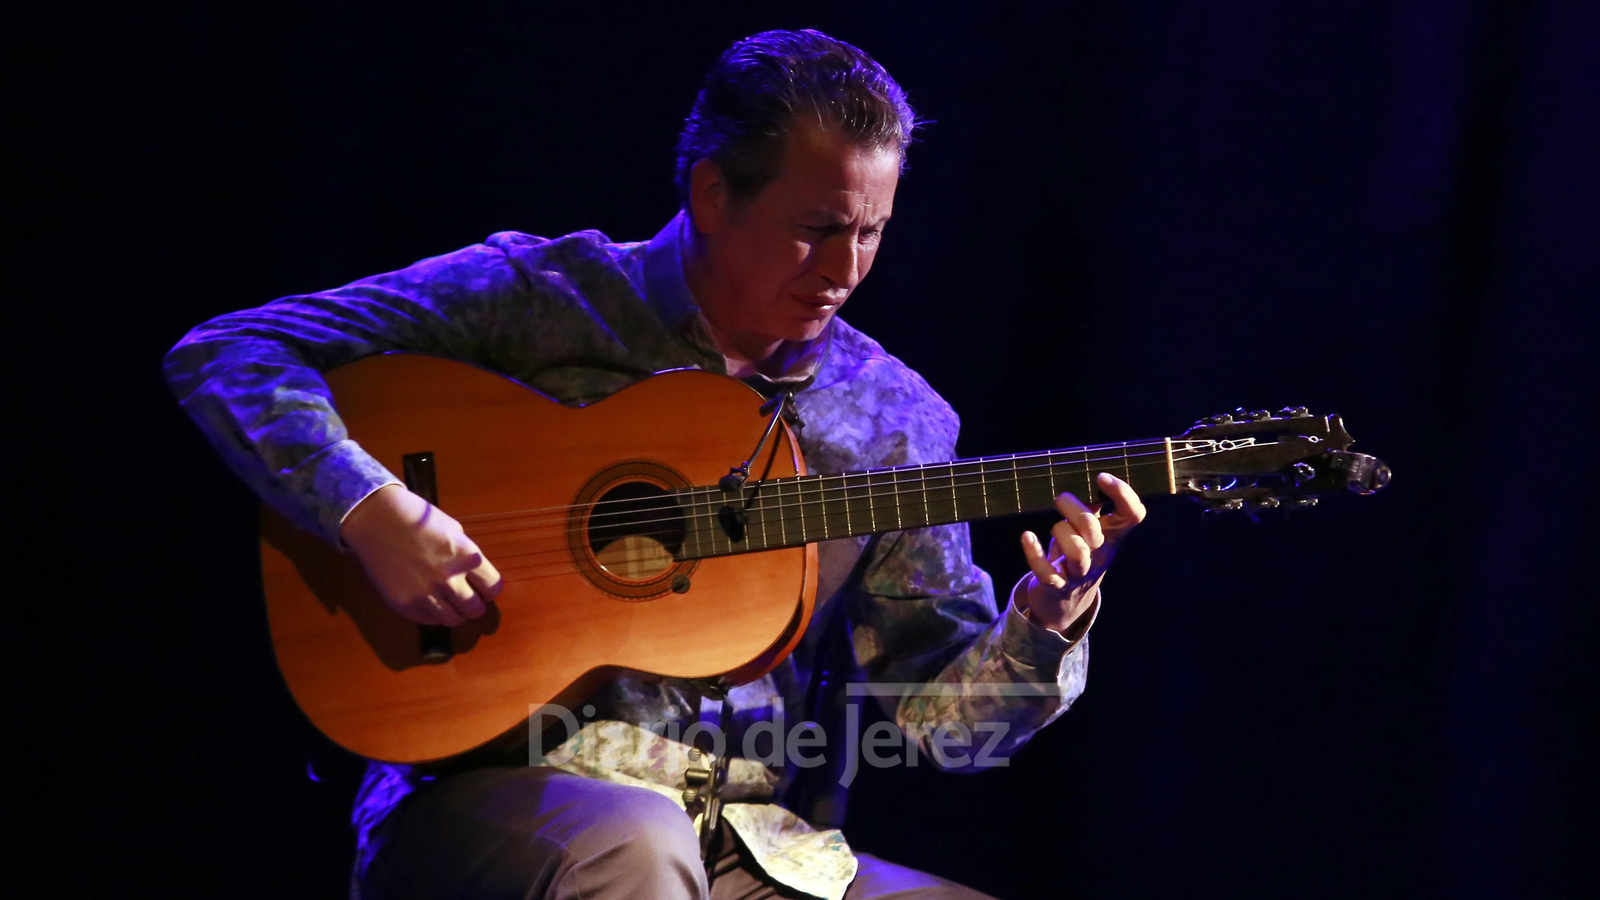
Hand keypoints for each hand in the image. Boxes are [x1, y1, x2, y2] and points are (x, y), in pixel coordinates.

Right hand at [339, 484, 502, 625]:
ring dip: (456, 615)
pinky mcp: (405, 603)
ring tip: (452, 607)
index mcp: (467, 557)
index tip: (485, 590)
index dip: (490, 590)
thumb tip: (474, 575)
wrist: (377, 519)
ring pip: (453, 620)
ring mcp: (426, 593)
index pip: (493, 588)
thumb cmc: (417, 518)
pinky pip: (428, 619)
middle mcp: (450, 578)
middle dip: (476, 607)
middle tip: (471, 603)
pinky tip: (431, 604)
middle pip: (476, 609)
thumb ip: (466, 554)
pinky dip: (433, 615)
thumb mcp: (453, 529)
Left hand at [1019, 472, 1146, 633]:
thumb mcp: (1090, 532)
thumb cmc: (1077, 554)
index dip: (1123, 494)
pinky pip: (1046, 573)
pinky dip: (1035, 553)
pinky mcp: (1056, 586)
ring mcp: (1079, 573)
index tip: (1101, 477)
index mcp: (1112, 537)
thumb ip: (1092, 508)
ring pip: (1076, 552)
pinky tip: (1028, 536)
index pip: (1133, 515)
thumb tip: (1085, 478)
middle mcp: (1099, 555)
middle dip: (1073, 509)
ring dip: (1060, 532)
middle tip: (1060, 501)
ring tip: (1054, 527)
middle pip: (1093, 530)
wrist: (1065, 602)